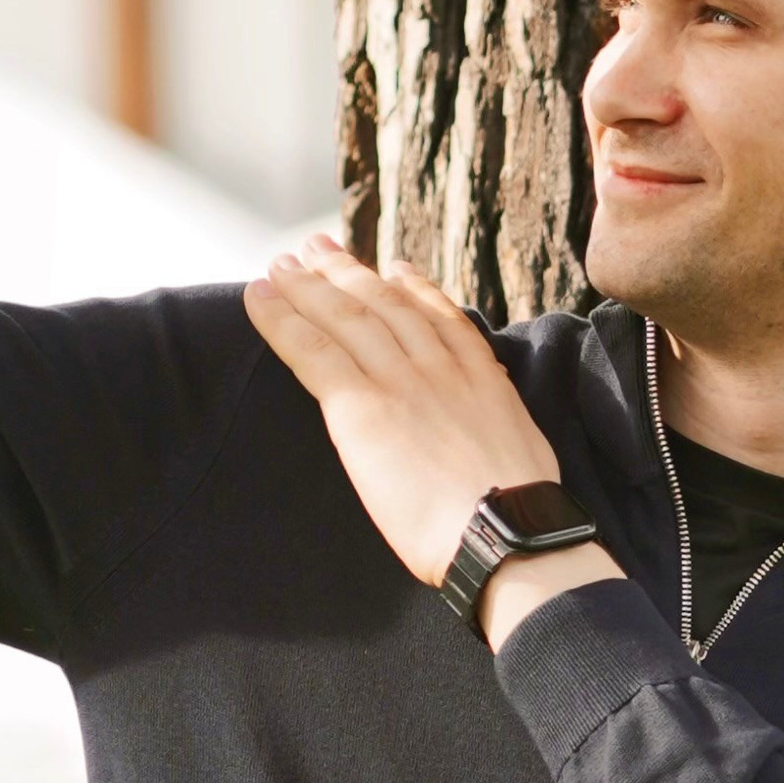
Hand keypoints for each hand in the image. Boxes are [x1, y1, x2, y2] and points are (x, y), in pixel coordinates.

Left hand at [244, 237, 620, 637]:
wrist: (506, 532)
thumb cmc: (518, 521)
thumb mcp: (524, 459)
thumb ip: (495, 438)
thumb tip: (493, 457)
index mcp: (481, 380)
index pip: (440, 319)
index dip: (413, 289)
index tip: (394, 269)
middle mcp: (439, 367)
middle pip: (383, 305)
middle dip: (347, 273)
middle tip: (318, 249)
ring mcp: (400, 381)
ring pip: (344, 317)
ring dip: (307, 285)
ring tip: (281, 265)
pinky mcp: (362, 406)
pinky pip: (312, 350)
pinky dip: (281, 319)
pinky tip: (259, 298)